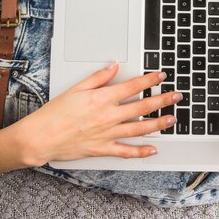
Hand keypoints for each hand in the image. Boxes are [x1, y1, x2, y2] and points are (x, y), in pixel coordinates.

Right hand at [13, 64, 179, 165]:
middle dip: (162, 100)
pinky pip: (125, 151)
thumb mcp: (76, 89)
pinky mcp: (102, 149)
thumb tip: (114, 67)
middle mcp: (108, 116)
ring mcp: (107, 134)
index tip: (161, 76)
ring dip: (158, 124)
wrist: (41, 137)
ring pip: (139, 128)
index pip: (132, 86)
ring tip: (172, 119)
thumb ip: (98, 78)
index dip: (149, 80)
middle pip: (142, 106)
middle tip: (177, 96)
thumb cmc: (55, 113)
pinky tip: (153, 149)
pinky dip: (140, 151)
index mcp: (102, 99)